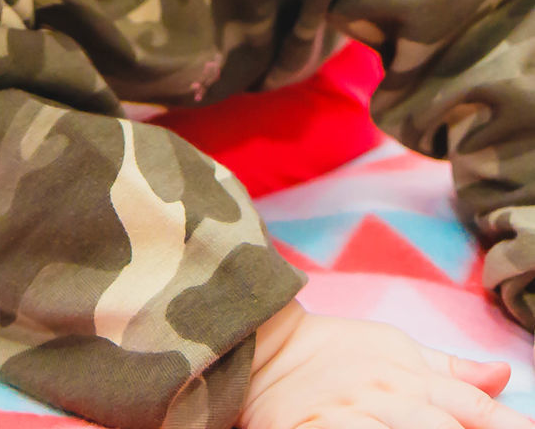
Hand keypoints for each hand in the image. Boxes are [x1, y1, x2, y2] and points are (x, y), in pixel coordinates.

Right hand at [238, 301, 531, 428]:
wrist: (267, 348)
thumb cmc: (339, 354)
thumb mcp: (397, 349)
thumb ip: (451, 371)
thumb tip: (503, 373)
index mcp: (409, 377)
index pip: (470, 405)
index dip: (503, 423)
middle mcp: (385, 398)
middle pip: (440, 426)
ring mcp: (348, 418)